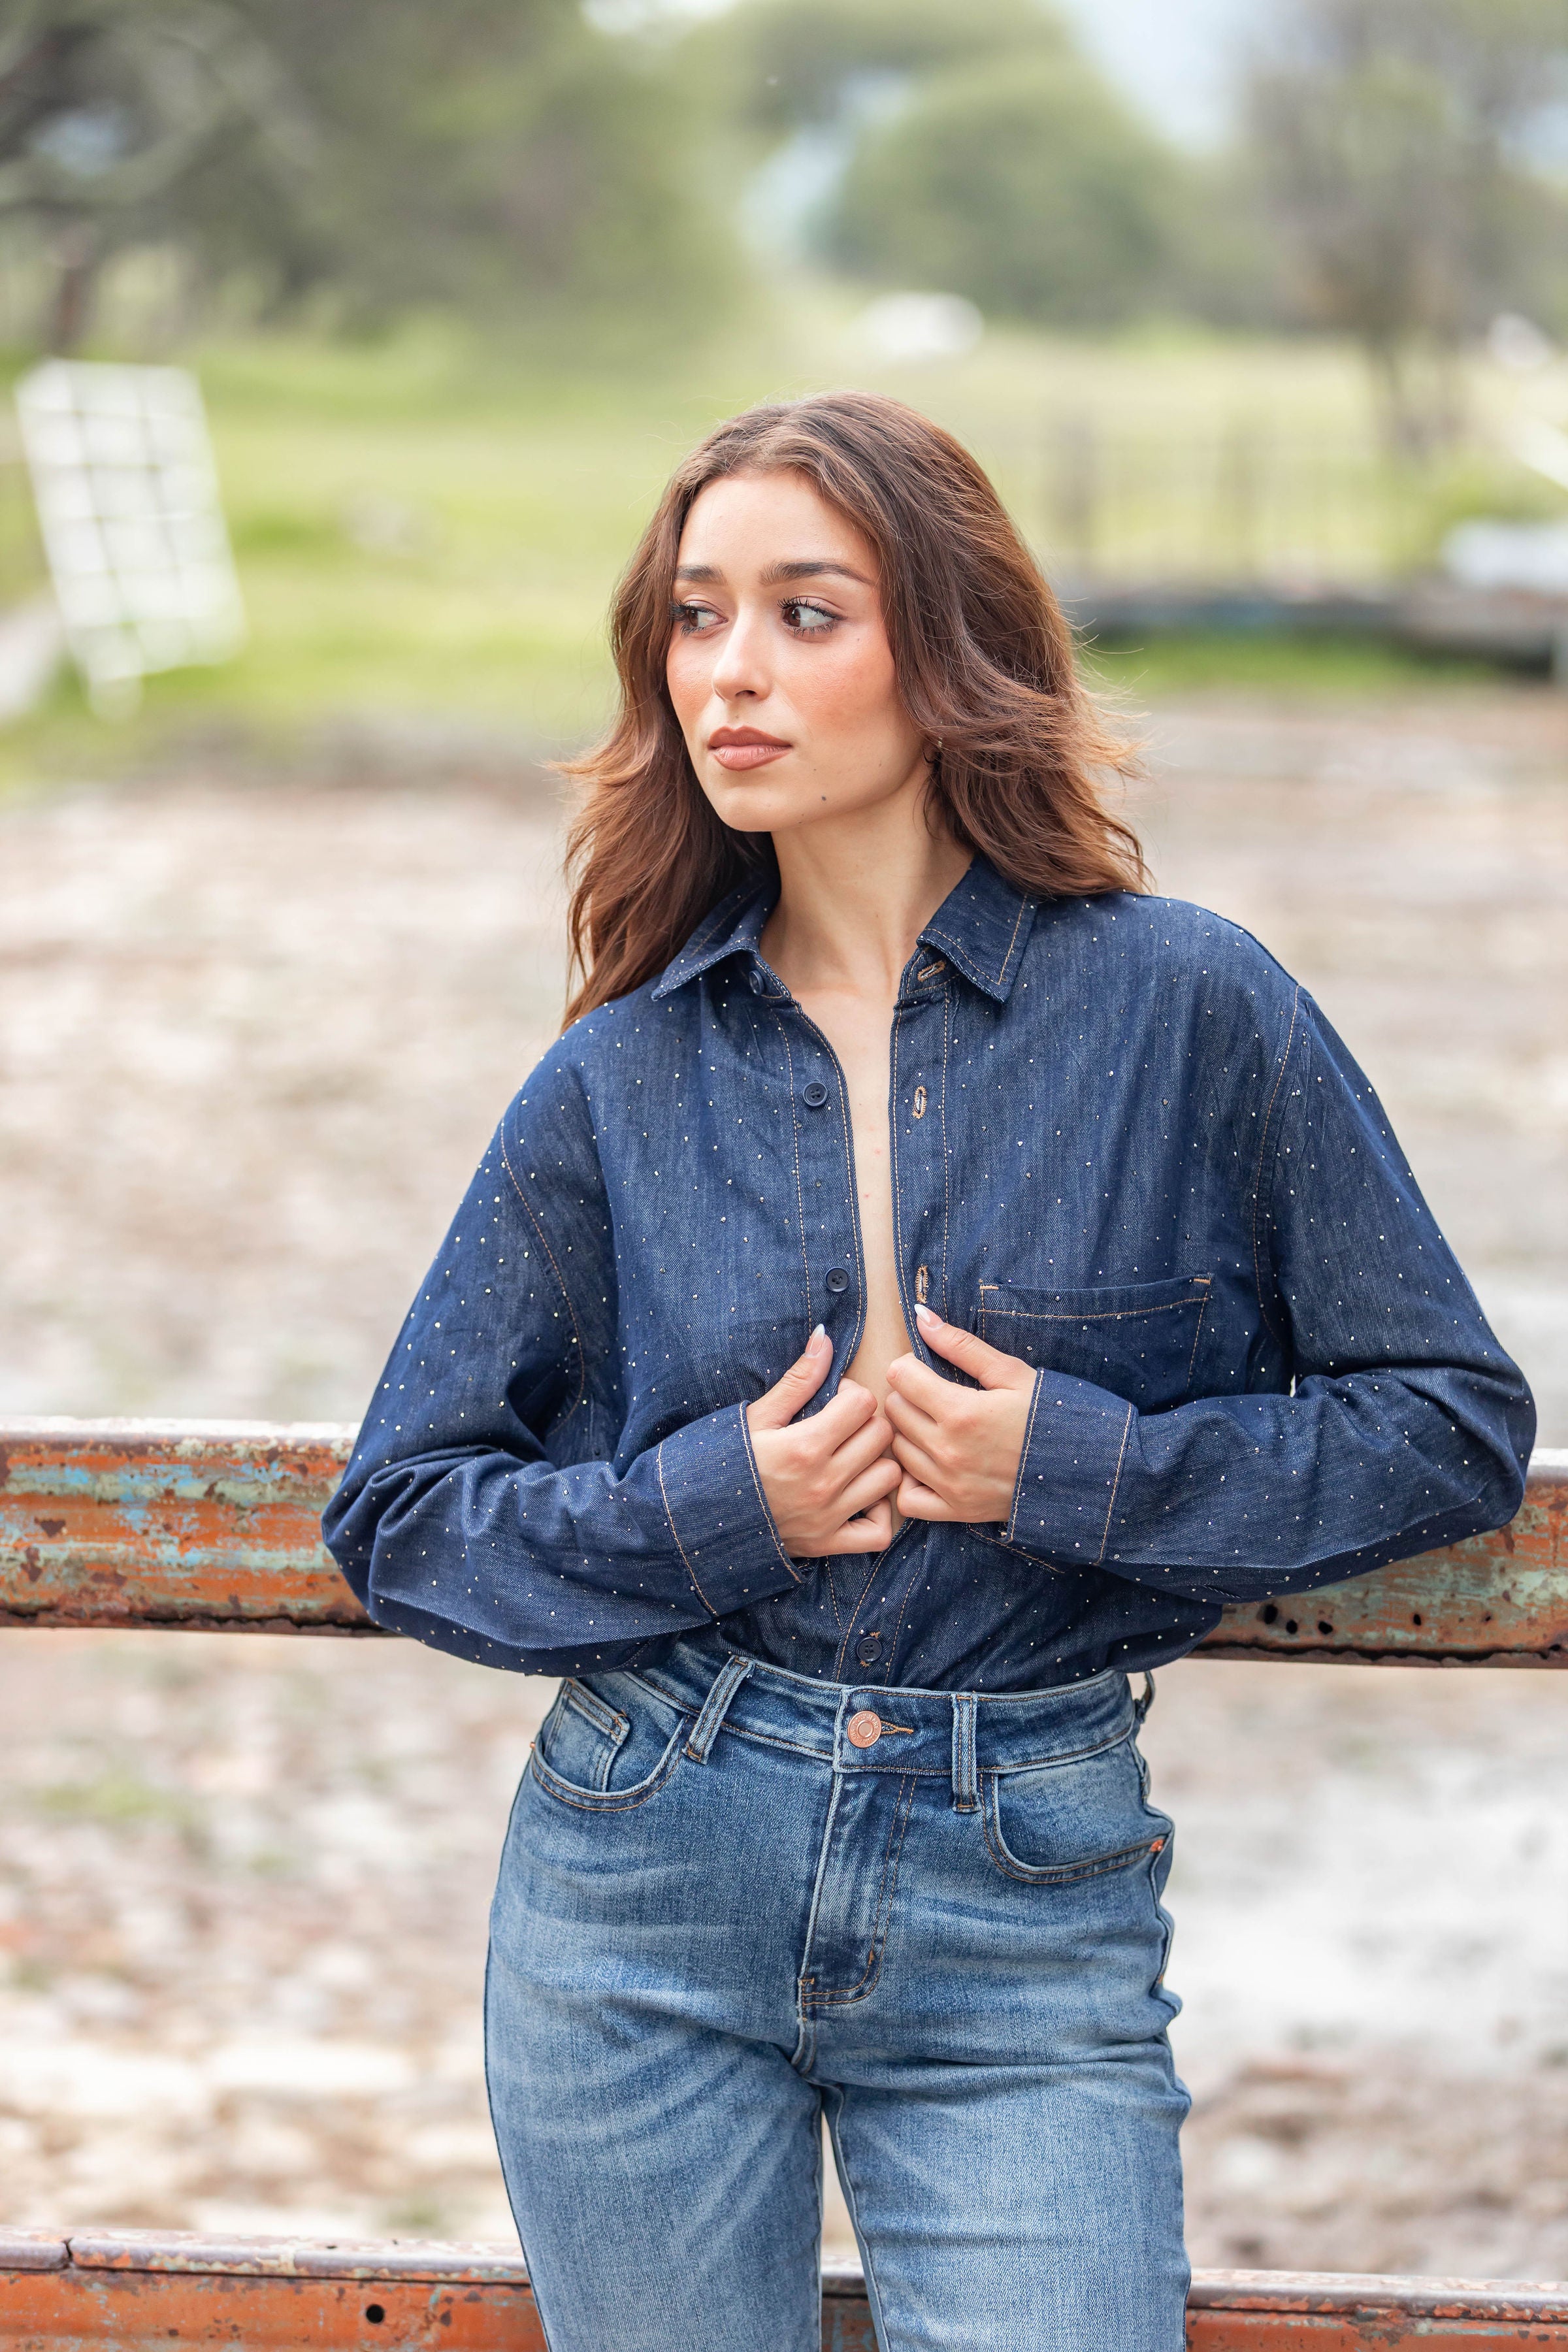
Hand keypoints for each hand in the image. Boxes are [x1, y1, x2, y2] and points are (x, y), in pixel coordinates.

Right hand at [747, 1326, 900, 1556]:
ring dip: (877, 1463)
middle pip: (881, 1436)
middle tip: (843, 1427)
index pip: (864, 1404)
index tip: (833, 1401)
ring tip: (854, 1458)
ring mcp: (828, 1517)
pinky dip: (879, 1514)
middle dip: (866, 1423)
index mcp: (805, 1446)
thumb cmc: (725, 1460)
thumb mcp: (757, 1416)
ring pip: (889, 1478)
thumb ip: (798, 1379)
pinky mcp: (827, 1544)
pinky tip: (861, 1497)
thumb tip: (826, 1336)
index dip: (851, 1395)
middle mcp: (823, 1483)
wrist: (697, 1518)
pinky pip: (880, 1532)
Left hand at [885, 1301, 1036, 1523]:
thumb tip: (920, 1315)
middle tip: (936, 1396)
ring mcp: (950, 1485)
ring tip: (936, 1426)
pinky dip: (910, 1481)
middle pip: (894, 1411)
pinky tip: (928, 1466)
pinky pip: (907, 1499)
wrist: (1088, 1469)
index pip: (899, 1376)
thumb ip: (961, 1345)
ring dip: (909, 1434)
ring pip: (897, 1449)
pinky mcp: (956, 1511)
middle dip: (909, 1396)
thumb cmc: (1052, 1415)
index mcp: (961, 1412)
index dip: (911, 1366)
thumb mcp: (1011, 1372)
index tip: (929, 1370)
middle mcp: (948, 1451)